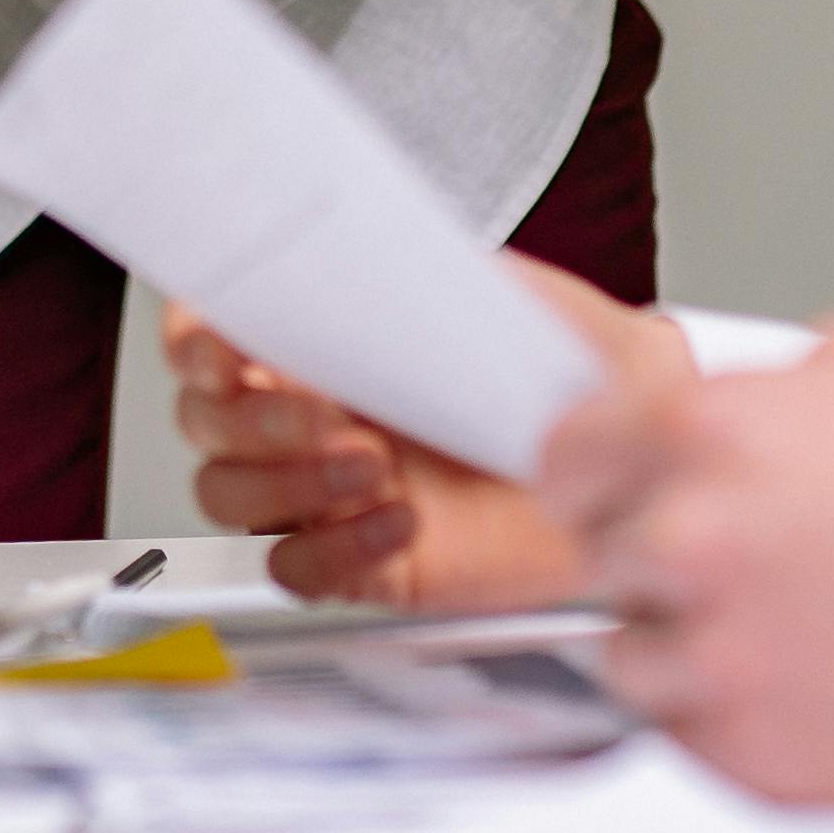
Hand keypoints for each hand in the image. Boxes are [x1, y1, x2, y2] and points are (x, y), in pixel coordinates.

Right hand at [172, 261, 684, 609]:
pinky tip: (396, 523)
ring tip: (373, 465)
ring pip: (232, 495)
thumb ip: (413, 278)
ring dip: (287, 480)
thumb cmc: (569, 366)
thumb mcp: (499, 294)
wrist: (637, 451)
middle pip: (207, 425)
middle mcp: (311, 416)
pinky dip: (332, 550)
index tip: (226, 345)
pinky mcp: (363, 561)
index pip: (209, 339)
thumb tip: (346, 265)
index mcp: (324, 342)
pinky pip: (297, 567)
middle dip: (251, 419)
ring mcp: (329, 491)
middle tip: (325, 412)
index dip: (196, 343)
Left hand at [535, 329, 833, 806]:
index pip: (563, 457)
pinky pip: (688, 741)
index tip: (623, 493)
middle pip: (599, 559)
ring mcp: (719, 661)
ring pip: (633, 659)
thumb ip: (769, 389)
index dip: (602, 476)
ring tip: (792, 633)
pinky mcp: (756, 762)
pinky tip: (816, 686)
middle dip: (659, 559)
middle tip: (747, 565)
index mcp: (712, 432)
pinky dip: (735, 719)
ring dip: (690, 647)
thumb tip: (724, 398)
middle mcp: (696, 543)